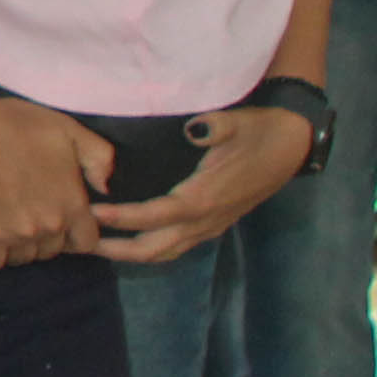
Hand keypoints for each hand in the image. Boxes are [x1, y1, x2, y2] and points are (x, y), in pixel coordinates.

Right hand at [0, 98, 111, 268]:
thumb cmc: (19, 127)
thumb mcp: (70, 130)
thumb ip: (99, 157)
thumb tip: (104, 186)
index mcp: (73, 205)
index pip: (87, 241)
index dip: (77, 234)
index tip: (64, 224)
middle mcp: (50, 226)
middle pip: (54, 251)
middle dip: (47, 240)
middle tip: (34, 222)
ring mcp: (19, 234)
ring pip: (26, 257)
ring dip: (22, 248)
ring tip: (13, 231)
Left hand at [96, 106, 313, 262]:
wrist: (292, 145)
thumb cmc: (260, 131)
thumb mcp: (237, 123)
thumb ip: (215, 127)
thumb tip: (195, 128)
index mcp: (207, 197)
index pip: (159, 214)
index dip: (126, 217)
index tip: (95, 212)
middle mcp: (207, 219)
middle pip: (158, 247)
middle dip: (120, 249)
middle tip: (83, 241)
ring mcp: (212, 225)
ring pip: (168, 251)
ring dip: (133, 253)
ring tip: (99, 246)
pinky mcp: (214, 224)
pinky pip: (178, 246)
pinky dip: (151, 248)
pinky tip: (131, 240)